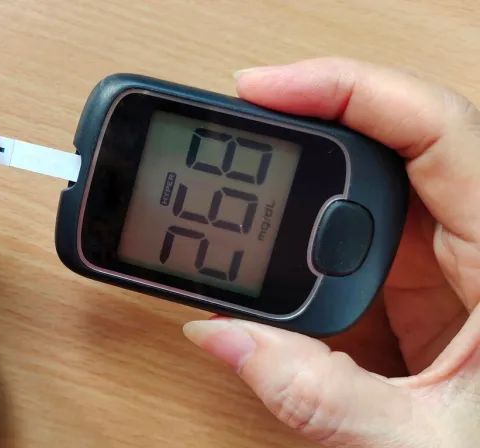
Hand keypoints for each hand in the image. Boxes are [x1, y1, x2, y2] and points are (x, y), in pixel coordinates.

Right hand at [183, 58, 479, 446]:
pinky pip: (361, 232)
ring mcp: (450, 264)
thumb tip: (223, 337)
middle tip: (237, 122)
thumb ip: (318, 396)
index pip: (437, 130)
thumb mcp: (418, 442)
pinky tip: (269, 227)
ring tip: (237, 167)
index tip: (266, 89)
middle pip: (395, 141)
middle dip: (310, 121)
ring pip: (373, 184)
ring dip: (304, 174)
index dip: (349, 90)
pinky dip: (307, 225)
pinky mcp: (423, 289)